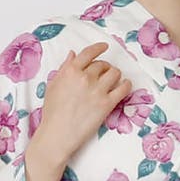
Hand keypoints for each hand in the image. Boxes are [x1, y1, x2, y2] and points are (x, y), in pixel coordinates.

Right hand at [35, 41, 131, 166]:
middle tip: (104, 74)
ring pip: (115, 73)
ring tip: (113, 81)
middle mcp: (85, 77)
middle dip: (104, 67)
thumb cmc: (52, 112)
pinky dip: (126, 84)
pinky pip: (124, 88)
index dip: (98, 48)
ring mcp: (98, 90)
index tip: (104, 46)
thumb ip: (64, 69)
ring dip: (115, 75)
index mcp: (71, 71)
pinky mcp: (107, 104)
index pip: (88, 53)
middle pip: (102, 65)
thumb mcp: (53, 86)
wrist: (58, 134)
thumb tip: (72, 54)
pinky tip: (125, 85)